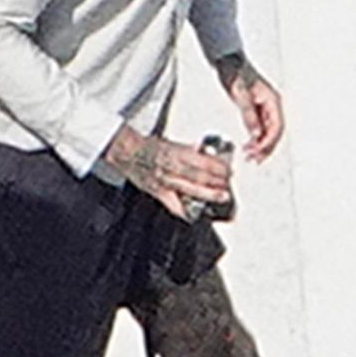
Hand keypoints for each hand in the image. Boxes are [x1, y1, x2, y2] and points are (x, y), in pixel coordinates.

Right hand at [103, 123, 231, 219]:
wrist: (127, 152)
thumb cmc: (146, 146)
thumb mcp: (171, 142)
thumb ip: (188, 150)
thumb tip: (202, 153)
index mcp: (176, 153)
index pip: (202, 161)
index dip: (218, 167)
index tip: (228, 169)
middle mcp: (171, 168)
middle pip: (200, 177)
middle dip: (217, 182)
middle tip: (228, 184)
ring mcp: (164, 181)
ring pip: (191, 190)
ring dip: (208, 194)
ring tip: (220, 195)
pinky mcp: (157, 192)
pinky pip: (173, 205)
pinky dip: (184, 211)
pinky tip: (193, 214)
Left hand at [219, 57, 283, 161]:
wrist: (227, 63)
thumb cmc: (235, 73)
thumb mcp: (241, 95)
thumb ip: (248, 115)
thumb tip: (255, 134)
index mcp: (273, 100)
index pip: (277, 127)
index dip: (268, 142)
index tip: (257, 151)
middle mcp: (272, 106)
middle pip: (275, 133)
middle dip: (265, 148)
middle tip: (253, 159)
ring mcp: (265, 109)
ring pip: (268, 133)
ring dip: (260, 146)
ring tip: (250, 157)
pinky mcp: (256, 112)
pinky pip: (260, 130)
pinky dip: (255, 140)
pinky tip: (248, 148)